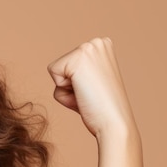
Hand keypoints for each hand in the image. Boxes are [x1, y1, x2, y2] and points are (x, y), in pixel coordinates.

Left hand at [47, 38, 143, 166]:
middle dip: (69, 87)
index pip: (69, 65)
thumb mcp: (93, 85)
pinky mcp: (77, 58)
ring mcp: (88, 48)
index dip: (76, 85)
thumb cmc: (103, 111)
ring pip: (56, 71)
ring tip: (87, 97)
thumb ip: (81, 75)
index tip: (93, 93)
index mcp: (103, 47)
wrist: (114, 123)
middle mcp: (98, 42)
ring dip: (66, 91)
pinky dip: (63, 92)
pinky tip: (82, 96)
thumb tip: (70, 76)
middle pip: (61, 67)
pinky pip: (52, 73)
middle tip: (90, 96)